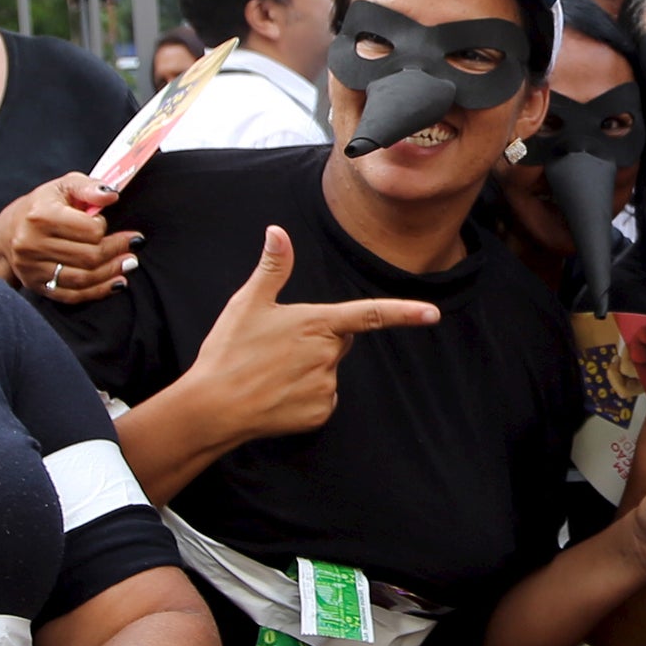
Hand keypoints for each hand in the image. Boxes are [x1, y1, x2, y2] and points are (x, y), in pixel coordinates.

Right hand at [0, 175, 138, 302]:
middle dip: (117, 250)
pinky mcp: (37, 286)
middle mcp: (33, 244)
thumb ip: (90, 187)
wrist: (9, 231)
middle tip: (135, 244)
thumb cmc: (43, 206)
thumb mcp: (64, 186)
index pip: (88, 229)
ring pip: (83, 278)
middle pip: (88, 256)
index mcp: (41, 216)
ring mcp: (33, 269)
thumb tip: (112, 195)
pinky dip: (99, 291)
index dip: (102, 226)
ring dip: (113, 271)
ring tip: (130, 262)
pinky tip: (117, 282)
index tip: (104, 223)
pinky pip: (73, 295)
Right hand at [193, 226, 441, 445]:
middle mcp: (328, 355)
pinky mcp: (319, 413)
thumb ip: (273, 267)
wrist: (212, 407)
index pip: (370, 314)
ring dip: (308, 369)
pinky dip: (304, 396)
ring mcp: (325, 386)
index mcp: (317, 324)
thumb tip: (278, 232)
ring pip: (327, 370)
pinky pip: (321, 398)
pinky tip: (277, 394)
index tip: (433, 314)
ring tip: (270, 372)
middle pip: (338, 341)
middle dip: (318, 340)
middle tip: (277, 346)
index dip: (405, 313)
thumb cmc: (229, 351)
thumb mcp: (248, 303)